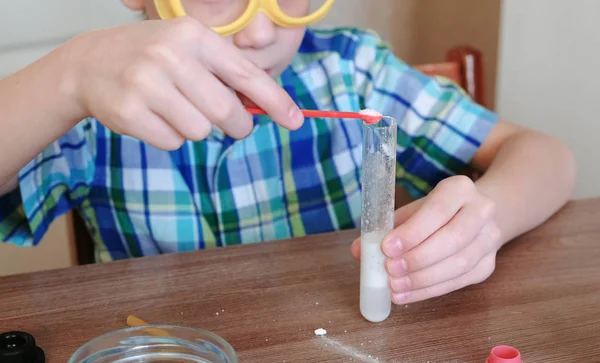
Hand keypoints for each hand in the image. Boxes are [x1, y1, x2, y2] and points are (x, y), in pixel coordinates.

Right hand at [65, 17, 301, 149]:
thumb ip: (223, 74)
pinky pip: (173, 143)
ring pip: (200, 131)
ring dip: (195, 128)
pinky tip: (154, 117)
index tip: (295, 120)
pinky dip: (170, 137)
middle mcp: (170, 56)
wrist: (88, 64)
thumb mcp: (187, 50)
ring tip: (173, 109)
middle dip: (236, 125)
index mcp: (193, 36)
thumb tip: (263, 107)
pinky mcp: (130, 113)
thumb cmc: (150, 58)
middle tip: (232, 125)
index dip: (275, 100)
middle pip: (226, 111)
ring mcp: (147, 84)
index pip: (245, 74)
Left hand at [351, 176, 501, 303]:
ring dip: (423, 279)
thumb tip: (359, 250)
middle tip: (389, 270)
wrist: (472, 216)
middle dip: (418, 258)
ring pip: (459, 264)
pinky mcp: (489, 264)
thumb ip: (385, 228)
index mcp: (460, 188)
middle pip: (453, 239)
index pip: (438, 210)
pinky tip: (406, 294)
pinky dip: (429, 291)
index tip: (387, 248)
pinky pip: (459, 282)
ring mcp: (490, 239)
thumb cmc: (433, 213)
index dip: (412, 232)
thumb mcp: (410, 212)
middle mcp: (482, 211)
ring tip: (394, 286)